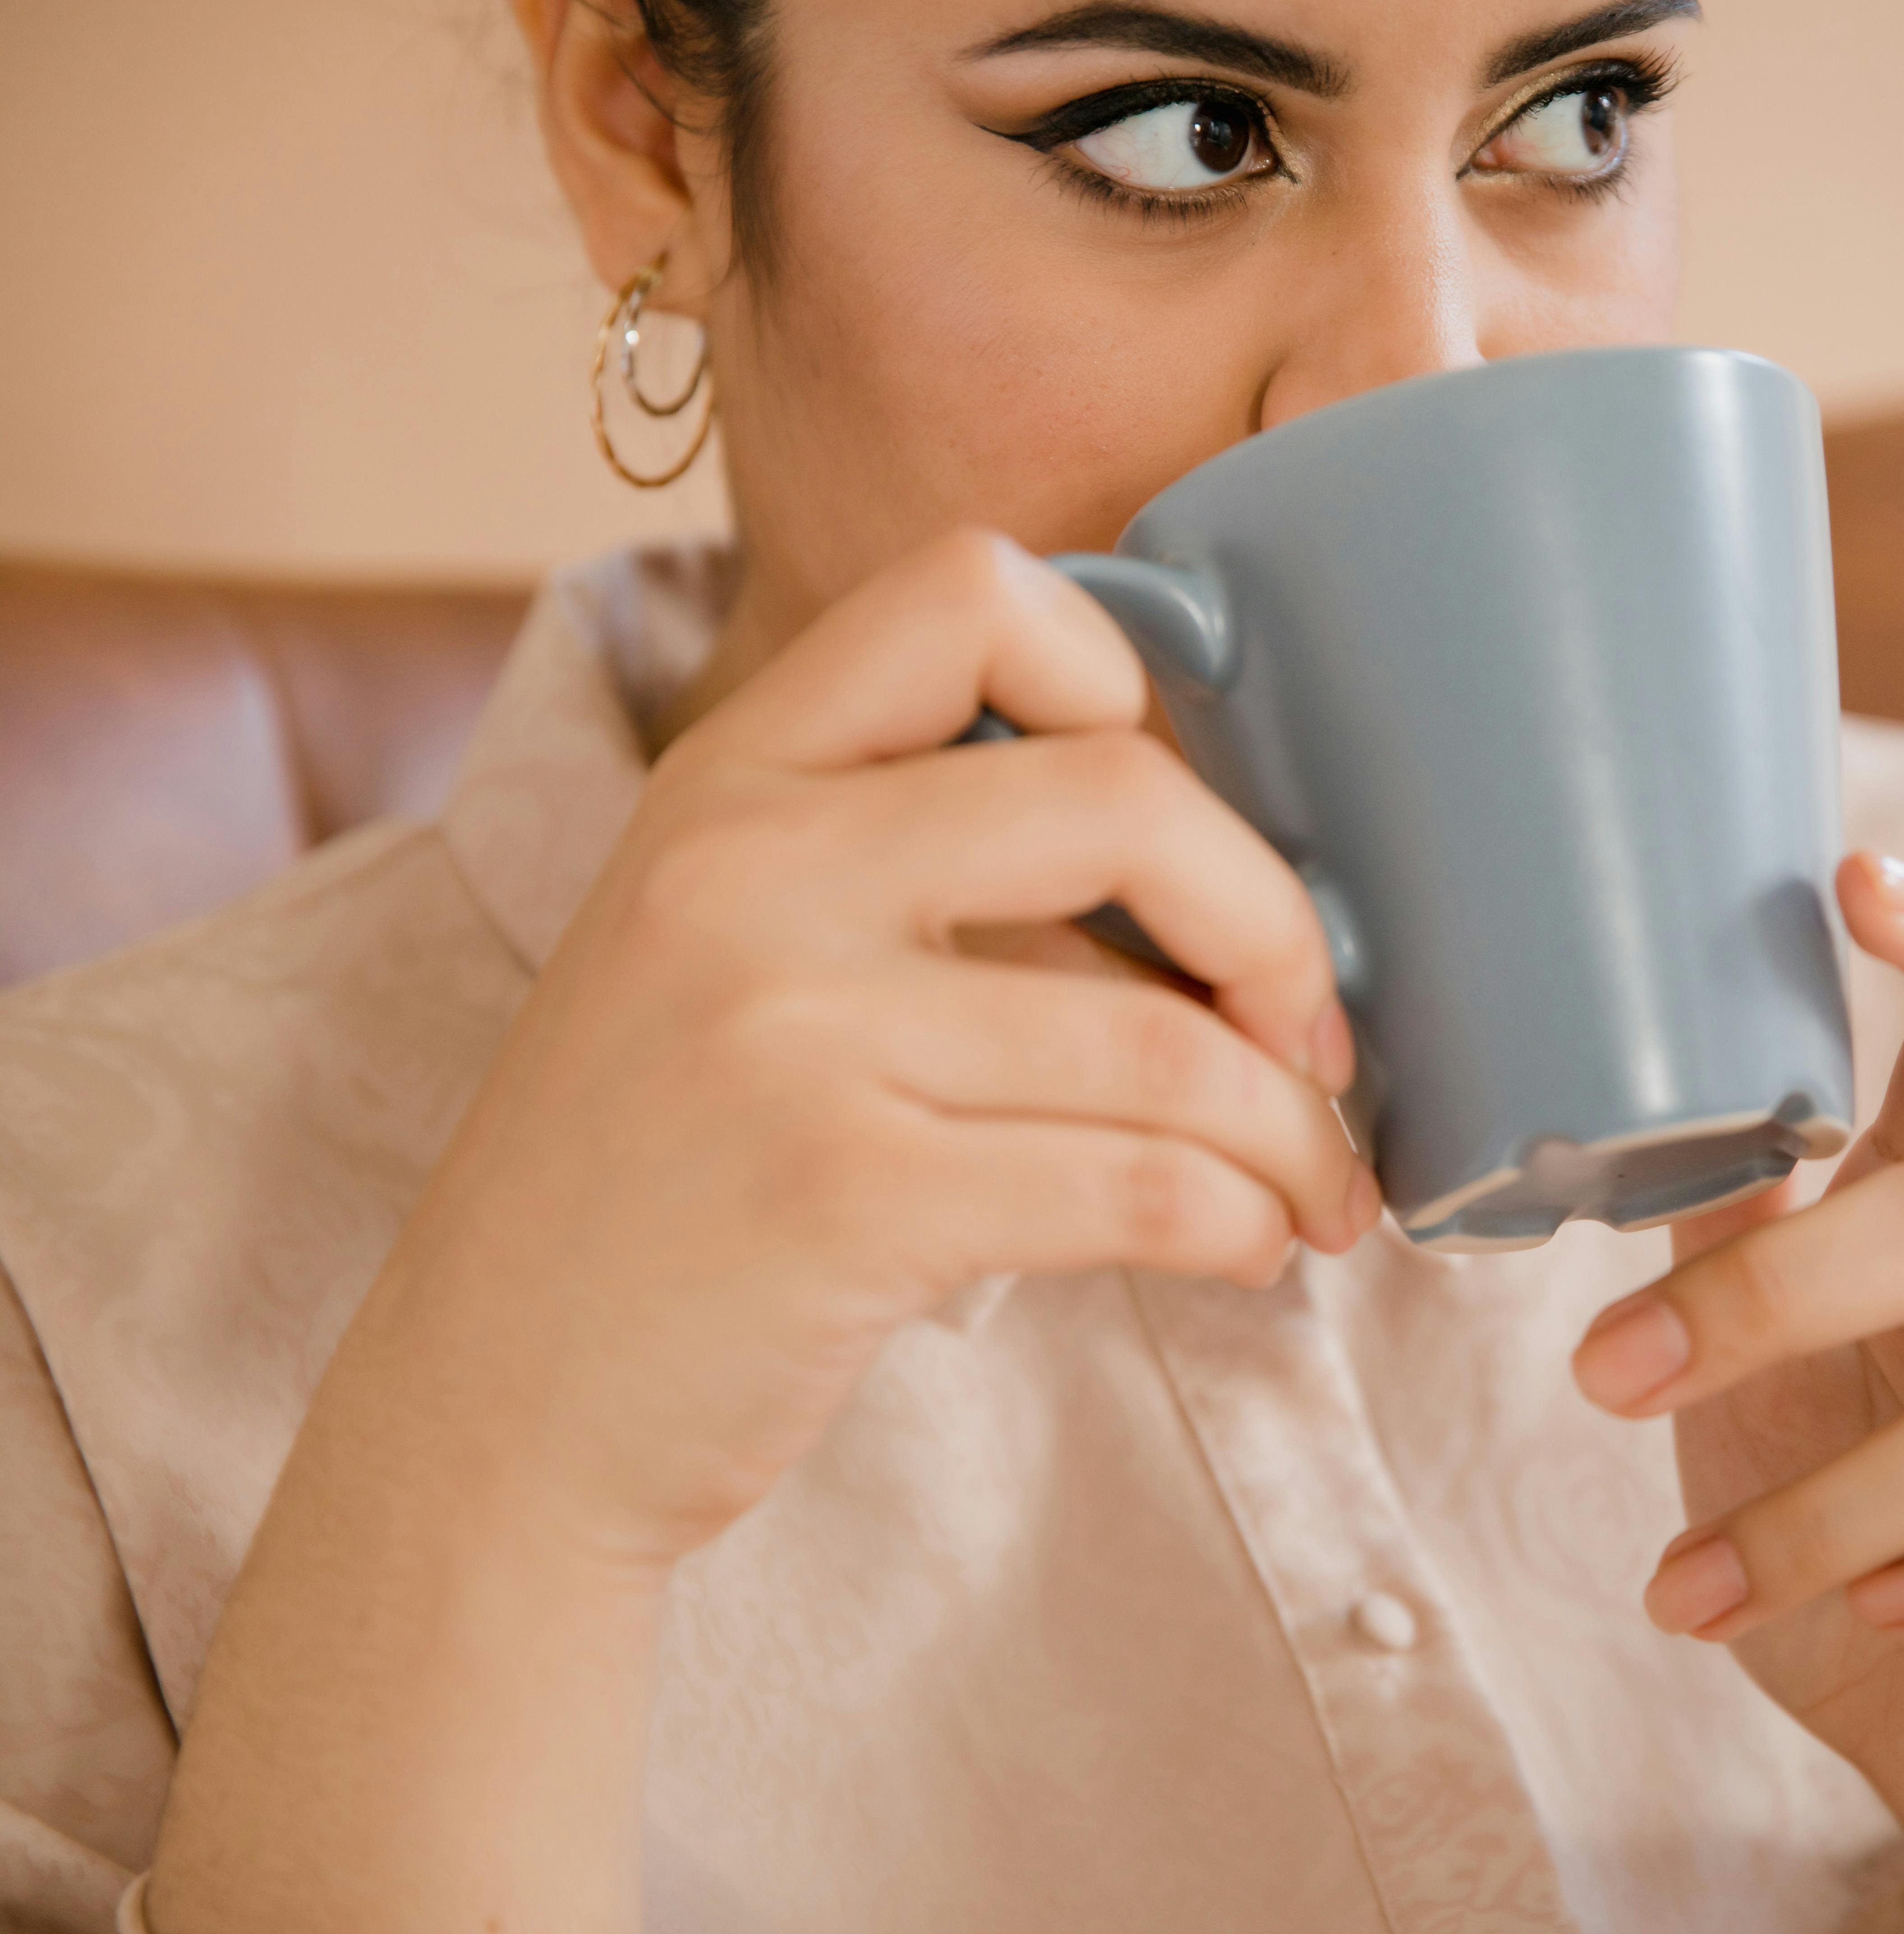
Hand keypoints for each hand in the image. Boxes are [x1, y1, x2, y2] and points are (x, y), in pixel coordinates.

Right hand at [370, 528, 1379, 1569]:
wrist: (494, 1405)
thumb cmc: (659, 1179)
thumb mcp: (729, 952)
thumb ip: (921, 875)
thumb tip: (1230, 904)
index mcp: (730, 780)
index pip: (973, 590)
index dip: (1128, 686)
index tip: (1180, 838)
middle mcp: (751, 873)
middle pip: (1128, 801)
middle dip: (1280, 930)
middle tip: (1315, 1039)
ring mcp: (791, 1032)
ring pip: (1167, 1043)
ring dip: (1293, 1133)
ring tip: (1317, 1194)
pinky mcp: (844, 1198)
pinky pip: (1139, 1186)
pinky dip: (1239, 1222)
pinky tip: (1250, 1249)